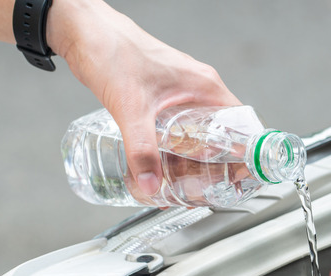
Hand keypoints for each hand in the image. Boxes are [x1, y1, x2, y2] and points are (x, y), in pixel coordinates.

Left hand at [48, 0, 241, 197]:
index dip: (245, 153)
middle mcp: (198, 88)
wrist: (85, 33)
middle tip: (210, 188)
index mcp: (205, 87)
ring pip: (200, 130)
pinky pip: (180, 126)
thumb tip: (151, 185)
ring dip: (196, 156)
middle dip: (218, 163)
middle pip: (222, 133)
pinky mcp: (162, 95)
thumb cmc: (113, 53)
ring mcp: (181, 91)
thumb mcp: (131, 109)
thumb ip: (141, 150)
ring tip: (189, 183)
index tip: (239, 177)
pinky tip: (165, 163)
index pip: (241, 124)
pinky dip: (178, 146)